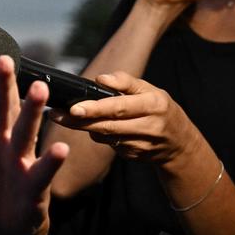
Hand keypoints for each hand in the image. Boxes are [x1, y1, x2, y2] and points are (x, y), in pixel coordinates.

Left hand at [0, 53, 68, 234]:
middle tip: (5, 59)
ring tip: (38, 88)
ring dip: (32, 110)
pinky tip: (59, 148)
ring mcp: (21, 159)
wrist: (4, 223)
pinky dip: (51, 160)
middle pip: (4, 107)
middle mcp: (4, 139)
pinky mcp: (35, 183)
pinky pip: (43, 170)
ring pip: (26, 131)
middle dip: (5, 84)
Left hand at [48, 71, 201, 165]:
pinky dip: (99, 135)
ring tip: (68, 116)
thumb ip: (126, 82)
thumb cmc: (159, 109)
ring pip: (105, 137)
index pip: (119, 107)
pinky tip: (97, 127)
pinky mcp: (133, 156)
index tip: (74, 108)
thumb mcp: (150, 89)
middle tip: (55, 114)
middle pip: (107, 125)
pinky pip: (109, 145)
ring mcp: (141, 145)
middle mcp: (148, 126)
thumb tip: (101, 78)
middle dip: (79, 121)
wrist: (179, 143)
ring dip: (85, 127)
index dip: (95, 109)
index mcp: (153, 105)